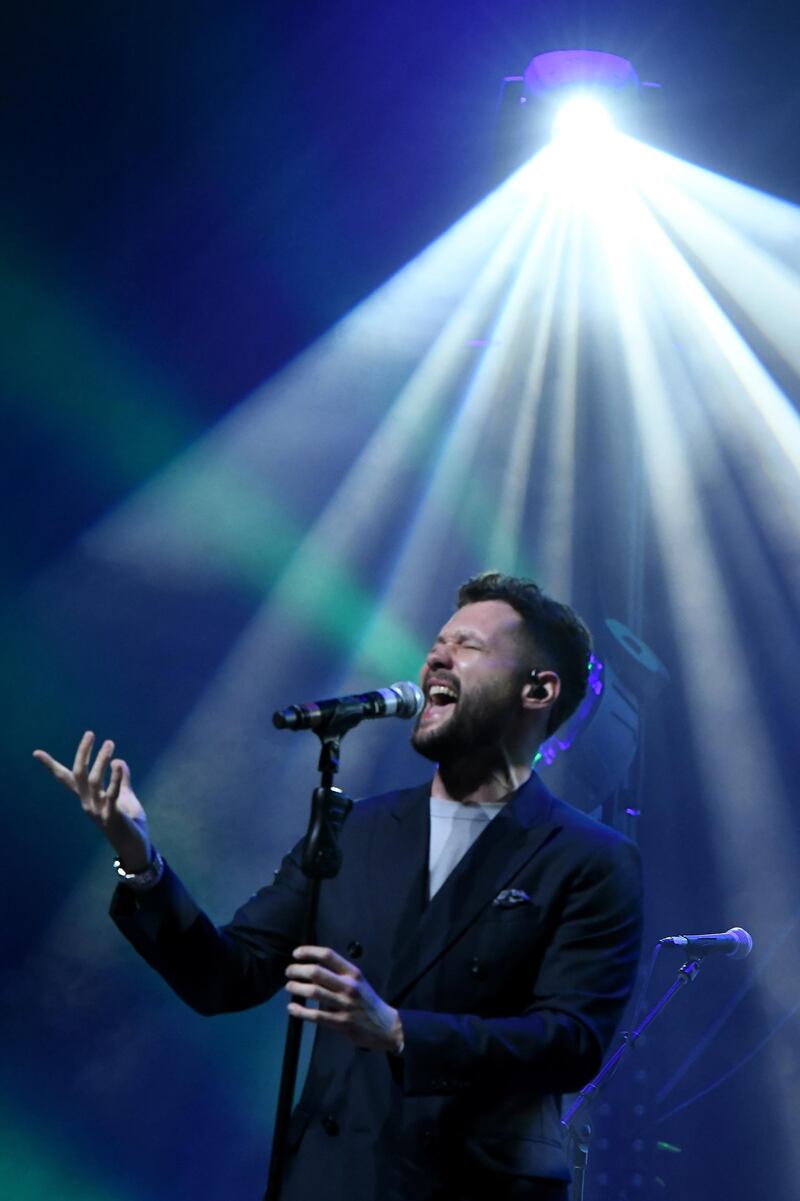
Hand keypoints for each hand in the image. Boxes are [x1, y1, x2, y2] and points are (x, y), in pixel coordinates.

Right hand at [33, 731, 151, 871]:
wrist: (136, 847)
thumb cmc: (129, 822)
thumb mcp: (125, 797)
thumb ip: (122, 781)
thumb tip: (119, 761)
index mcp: (88, 797)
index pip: (66, 779)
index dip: (52, 766)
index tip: (37, 753)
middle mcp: (88, 803)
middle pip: (78, 774)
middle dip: (82, 753)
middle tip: (90, 734)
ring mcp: (97, 810)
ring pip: (92, 781)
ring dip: (100, 761)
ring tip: (109, 743)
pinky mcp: (111, 816)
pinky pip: (110, 794)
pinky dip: (114, 778)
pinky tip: (118, 764)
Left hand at [285, 946, 403, 1052]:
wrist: (385, 1026)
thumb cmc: (367, 1001)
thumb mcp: (358, 982)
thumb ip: (339, 974)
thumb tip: (312, 967)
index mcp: (353, 973)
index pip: (328, 955)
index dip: (309, 952)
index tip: (296, 953)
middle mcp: (349, 986)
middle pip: (317, 972)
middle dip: (297, 970)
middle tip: (288, 971)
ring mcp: (344, 1005)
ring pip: (314, 992)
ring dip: (297, 988)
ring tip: (289, 986)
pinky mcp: (340, 1023)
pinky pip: (315, 1016)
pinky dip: (300, 1011)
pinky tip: (291, 1008)